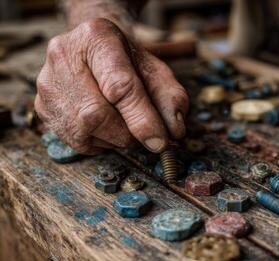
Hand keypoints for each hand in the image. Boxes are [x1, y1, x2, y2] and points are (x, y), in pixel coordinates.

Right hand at [35, 18, 187, 153]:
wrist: (95, 51)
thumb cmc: (128, 62)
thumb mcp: (156, 71)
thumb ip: (171, 98)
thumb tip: (174, 131)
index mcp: (96, 38)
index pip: (119, 86)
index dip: (141, 119)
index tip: (159, 142)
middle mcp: (63, 56)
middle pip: (96, 114)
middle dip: (127, 133)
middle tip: (145, 135)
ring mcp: (48, 83)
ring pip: (84, 131)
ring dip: (114, 139)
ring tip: (125, 124)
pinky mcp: (42, 107)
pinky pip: (75, 141)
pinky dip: (99, 142)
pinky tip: (107, 127)